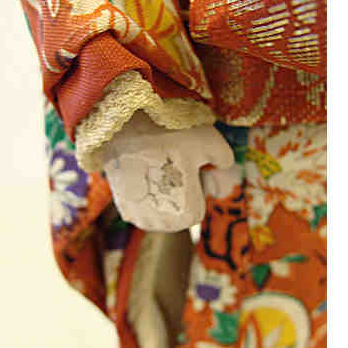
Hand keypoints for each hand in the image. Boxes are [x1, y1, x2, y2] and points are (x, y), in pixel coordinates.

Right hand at [98, 111, 233, 231]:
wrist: (123, 123)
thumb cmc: (170, 133)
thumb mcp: (210, 140)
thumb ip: (224, 157)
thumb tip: (223, 165)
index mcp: (187, 214)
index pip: (198, 207)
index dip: (197, 185)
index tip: (191, 167)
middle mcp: (161, 224)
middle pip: (178, 211)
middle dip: (180, 192)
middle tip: (174, 163)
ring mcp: (138, 217)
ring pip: (160, 210)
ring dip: (162, 193)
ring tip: (158, 164)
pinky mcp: (122, 207)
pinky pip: (141, 205)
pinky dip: (145, 191)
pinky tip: (143, 168)